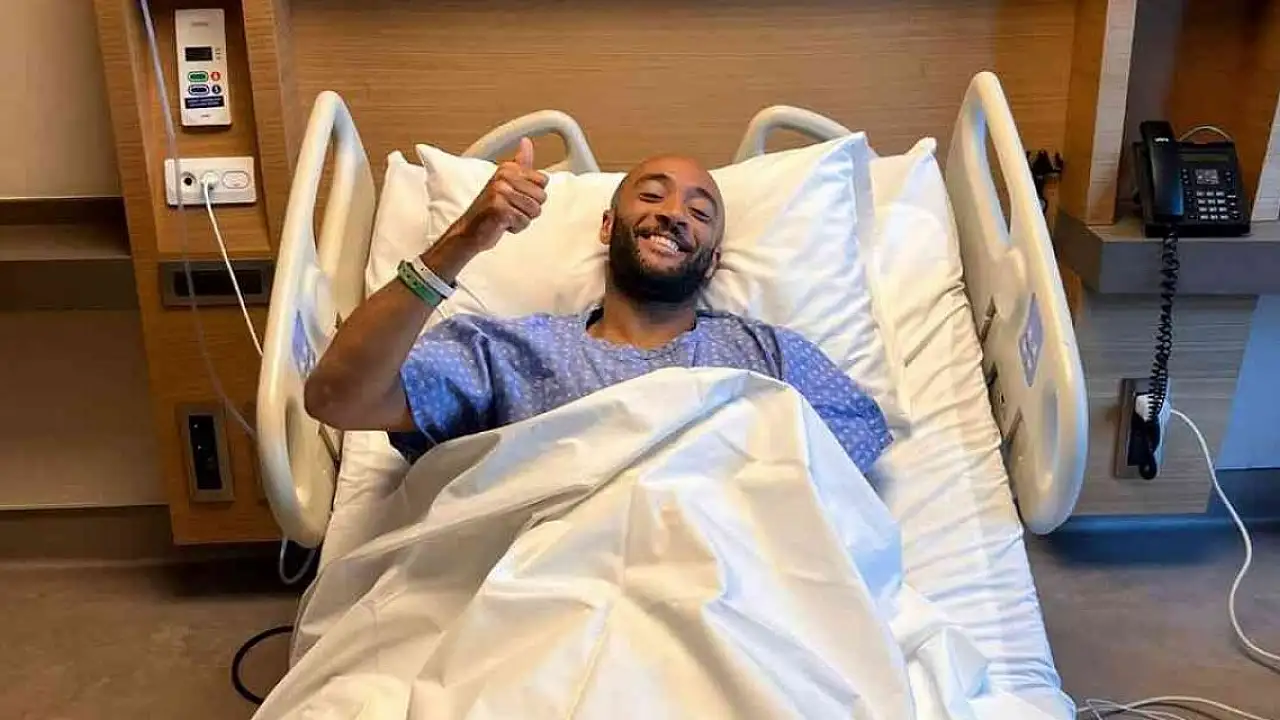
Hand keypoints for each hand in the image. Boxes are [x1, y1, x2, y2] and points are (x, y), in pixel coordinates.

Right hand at [440, 138, 548, 255]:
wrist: (469, 230)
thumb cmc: (489, 209)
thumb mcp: (506, 182)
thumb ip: (520, 164)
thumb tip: (526, 142)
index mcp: (507, 168)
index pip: (543, 180)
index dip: (533, 194)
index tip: (516, 197)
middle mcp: (503, 177)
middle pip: (541, 197)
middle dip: (529, 209)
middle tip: (511, 209)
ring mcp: (500, 192)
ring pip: (534, 210)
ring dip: (522, 219)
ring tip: (507, 216)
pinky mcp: (499, 208)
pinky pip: (524, 221)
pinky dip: (516, 227)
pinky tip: (502, 224)